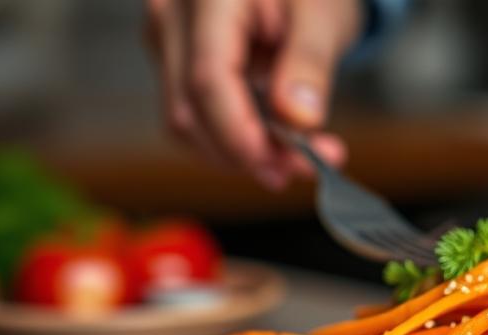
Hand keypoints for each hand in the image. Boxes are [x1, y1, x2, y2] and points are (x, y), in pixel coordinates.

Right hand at [144, 0, 362, 188]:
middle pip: (191, 109)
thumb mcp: (322, 14)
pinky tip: (276, 141)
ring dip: (242, 153)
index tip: (284, 165)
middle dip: (249, 153)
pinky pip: (195, 115)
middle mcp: (171, 16)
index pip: (207, 80)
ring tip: (300, 156)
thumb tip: (299, 120)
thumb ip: (310, 63)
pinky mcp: (173, 60)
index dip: (241, 134)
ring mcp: (165, 39)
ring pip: (187, 122)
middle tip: (311, 165)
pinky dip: (234, 138)